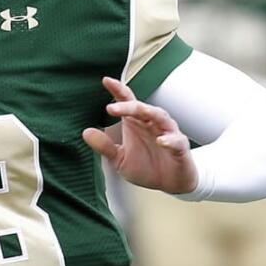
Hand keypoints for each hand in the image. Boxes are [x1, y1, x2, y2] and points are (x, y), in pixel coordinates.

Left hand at [82, 77, 197, 194]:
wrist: (170, 184)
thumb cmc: (147, 167)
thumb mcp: (120, 159)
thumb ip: (105, 146)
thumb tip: (85, 132)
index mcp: (137, 123)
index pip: (127, 102)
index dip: (118, 90)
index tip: (105, 81)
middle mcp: (152, 124)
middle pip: (141, 108)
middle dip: (127, 105)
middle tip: (111, 107)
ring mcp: (168, 134)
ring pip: (160, 117)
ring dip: (149, 112)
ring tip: (137, 111)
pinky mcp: (180, 148)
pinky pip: (176, 141)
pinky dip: (169, 140)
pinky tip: (161, 141)